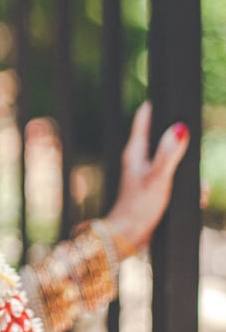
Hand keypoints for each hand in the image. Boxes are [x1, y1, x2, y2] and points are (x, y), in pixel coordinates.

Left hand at [105, 101, 189, 256]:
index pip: (145, 117)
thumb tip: (181, 128)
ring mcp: (147, 173)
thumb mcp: (159, 176)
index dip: (158, 104)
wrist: (130, 236)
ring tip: (200, 187)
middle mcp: (140, 158)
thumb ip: (170, 153)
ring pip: (173, 160)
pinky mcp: (154, 189)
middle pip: (163, 136)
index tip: (173, 95)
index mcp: (136, 150)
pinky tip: (197, 198)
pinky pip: (176, 180)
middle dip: (182, 141)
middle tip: (196, 147)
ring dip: (189, 171)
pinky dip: (188, 187)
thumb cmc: (139, 205)